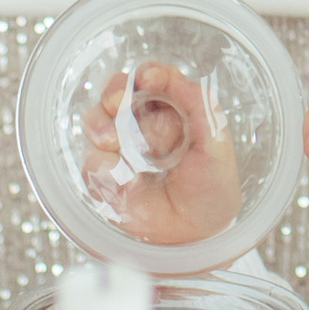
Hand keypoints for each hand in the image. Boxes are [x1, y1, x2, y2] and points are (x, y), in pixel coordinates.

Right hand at [88, 61, 244, 244]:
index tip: (150, 79)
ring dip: (99, 126)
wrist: (198, 235)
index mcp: (172, 109)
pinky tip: (119, 178)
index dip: (148, 73)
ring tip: (112, 142)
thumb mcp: (217, 146)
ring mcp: (121, 149)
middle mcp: (143, 123)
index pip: (152, 79)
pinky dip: (100, 166)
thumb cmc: (212, 187)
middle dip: (114, 92)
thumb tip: (178, 79)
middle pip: (116, 91)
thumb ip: (201, 109)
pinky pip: (91, 163)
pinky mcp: (106, 177)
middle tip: (117, 104)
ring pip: (95, 121)